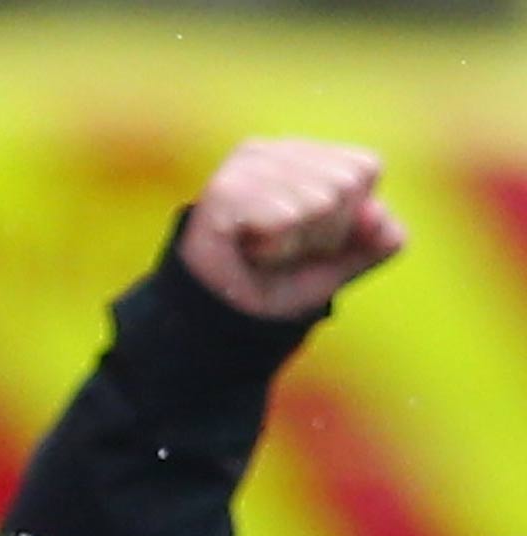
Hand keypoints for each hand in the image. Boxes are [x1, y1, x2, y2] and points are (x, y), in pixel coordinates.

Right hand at [178, 138, 405, 319]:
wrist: (222, 321)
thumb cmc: (278, 283)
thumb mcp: (343, 264)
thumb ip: (378, 240)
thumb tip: (379, 213)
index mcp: (306, 154)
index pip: (364, 169)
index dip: (347, 219)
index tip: (309, 239)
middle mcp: (274, 149)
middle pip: (345, 186)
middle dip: (324, 234)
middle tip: (283, 250)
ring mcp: (244, 166)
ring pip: (318, 203)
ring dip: (295, 245)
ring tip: (263, 252)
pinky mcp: (222, 190)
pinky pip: (284, 219)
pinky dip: (273, 249)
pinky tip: (247, 250)